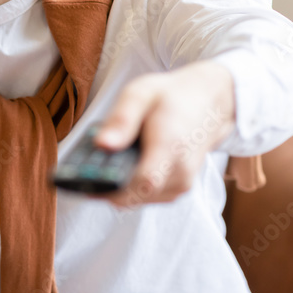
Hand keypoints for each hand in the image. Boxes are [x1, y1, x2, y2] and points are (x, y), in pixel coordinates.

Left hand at [93, 60, 235, 207]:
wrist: (208, 104)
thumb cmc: (170, 96)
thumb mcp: (141, 93)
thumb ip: (122, 119)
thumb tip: (101, 144)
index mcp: (169, 146)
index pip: (142, 183)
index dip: (110, 188)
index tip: (84, 182)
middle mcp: (179, 172)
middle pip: (134, 195)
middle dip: (106, 185)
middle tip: (86, 167)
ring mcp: (181, 184)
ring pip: (136, 198)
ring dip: (117, 186)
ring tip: (105, 161)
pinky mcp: (177, 190)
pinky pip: (144, 196)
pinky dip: (129, 186)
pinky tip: (120, 167)